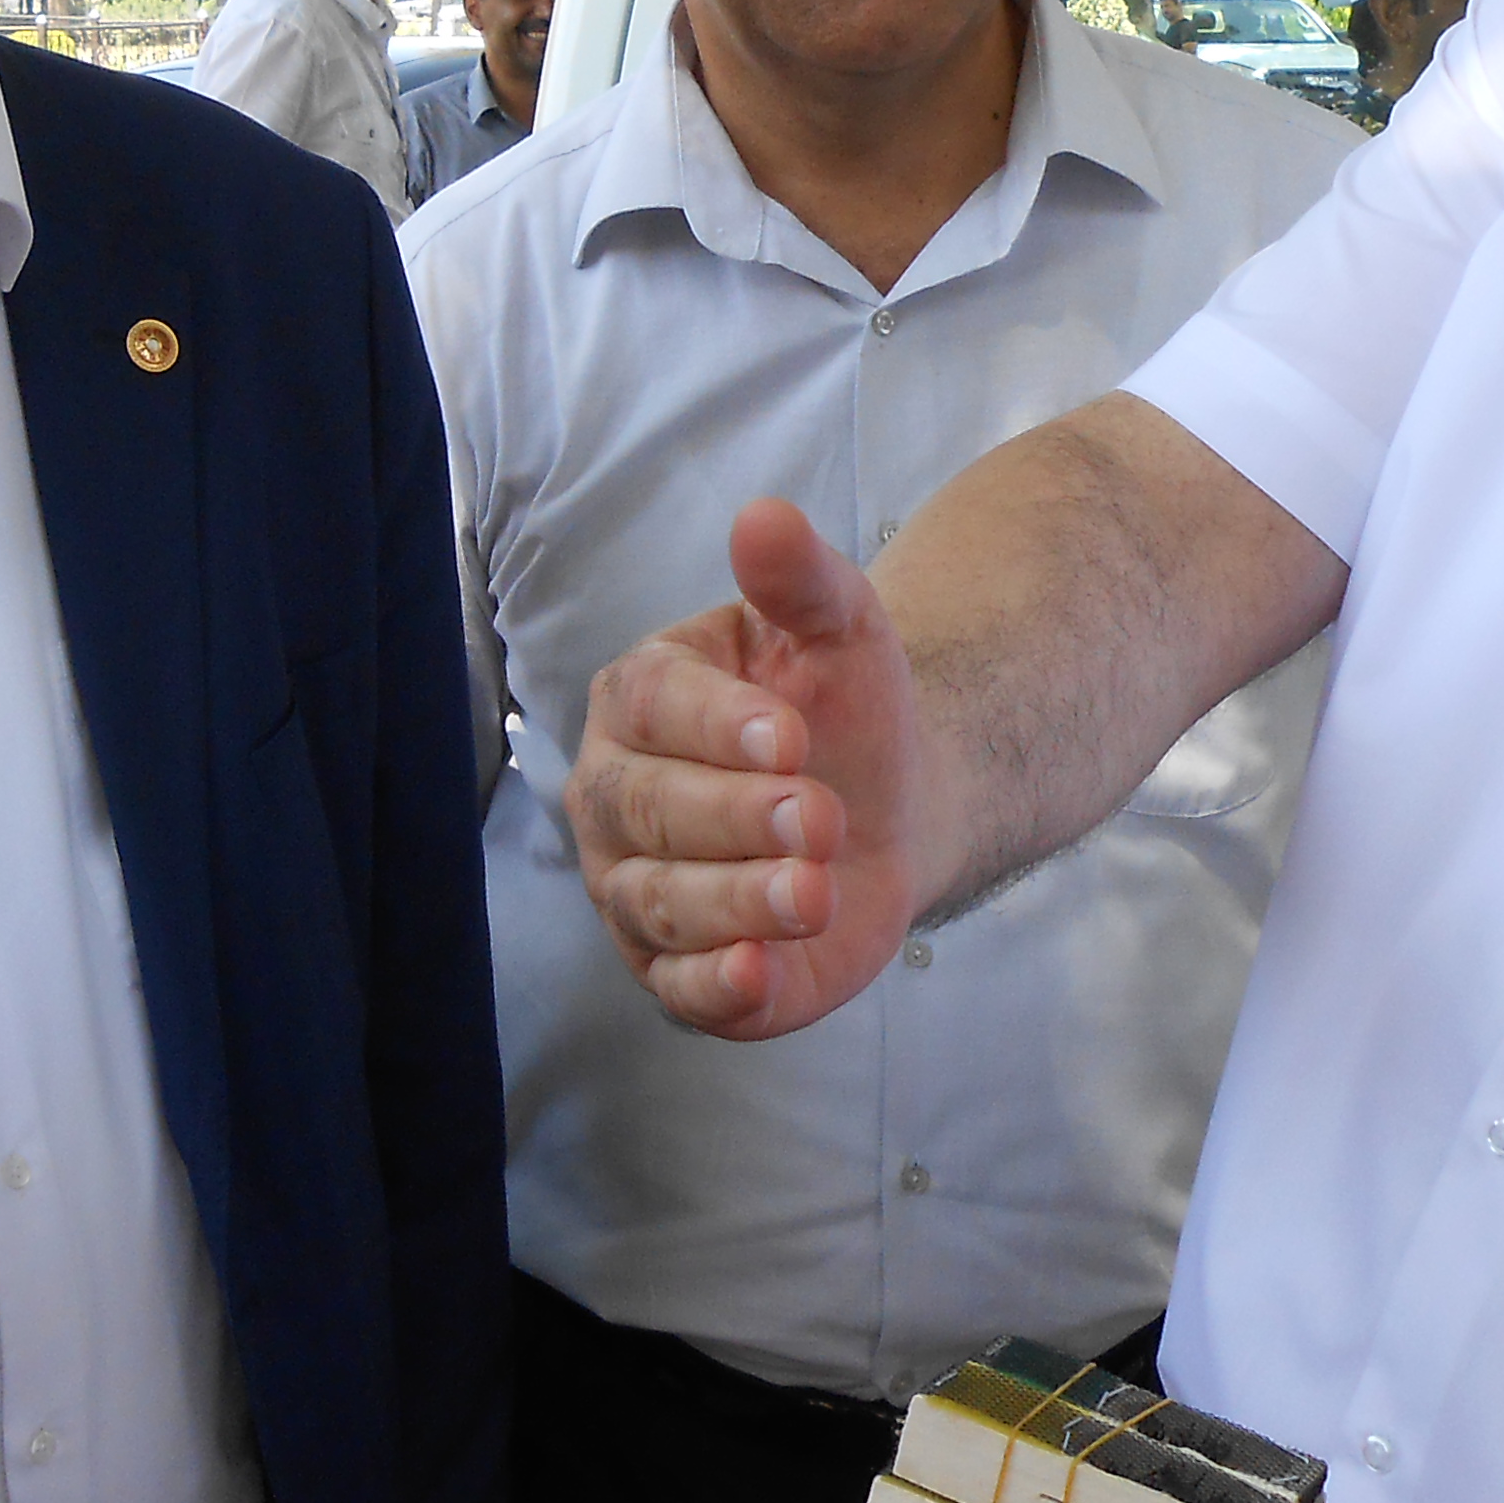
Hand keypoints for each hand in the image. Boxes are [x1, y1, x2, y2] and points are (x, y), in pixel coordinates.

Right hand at [567, 498, 934, 1036]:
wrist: (887, 808)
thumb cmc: (842, 709)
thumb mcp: (838, 630)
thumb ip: (800, 577)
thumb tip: (764, 514)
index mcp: (641, 698)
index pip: (654, 705)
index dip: (717, 723)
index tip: (791, 733)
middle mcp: (616, 797)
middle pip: (650, 809)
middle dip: (737, 817)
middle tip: (822, 814)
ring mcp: (635, 888)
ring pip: (662, 902)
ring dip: (739, 900)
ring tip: (816, 890)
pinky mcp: (677, 970)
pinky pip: (677, 987)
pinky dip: (713, 987)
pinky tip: (757, 973)